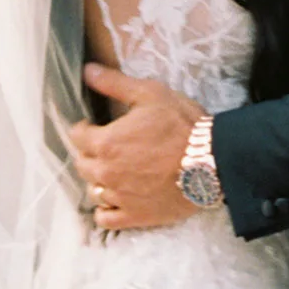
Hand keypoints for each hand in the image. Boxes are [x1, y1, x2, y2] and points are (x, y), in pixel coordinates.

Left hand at [65, 69, 193, 232]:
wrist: (211, 162)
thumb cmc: (181, 125)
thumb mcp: (150, 93)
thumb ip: (114, 83)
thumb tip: (87, 70)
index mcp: (106, 142)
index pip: (76, 136)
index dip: (84, 127)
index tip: (94, 125)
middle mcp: (106, 173)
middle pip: (81, 164)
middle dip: (89, 152)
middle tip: (106, 145)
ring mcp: (119, 197)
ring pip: (92, 190)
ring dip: (98, 179)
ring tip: (113, 170)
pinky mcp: (134, 216)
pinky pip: (105, 218)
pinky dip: (106, 209)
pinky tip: (116, 197)